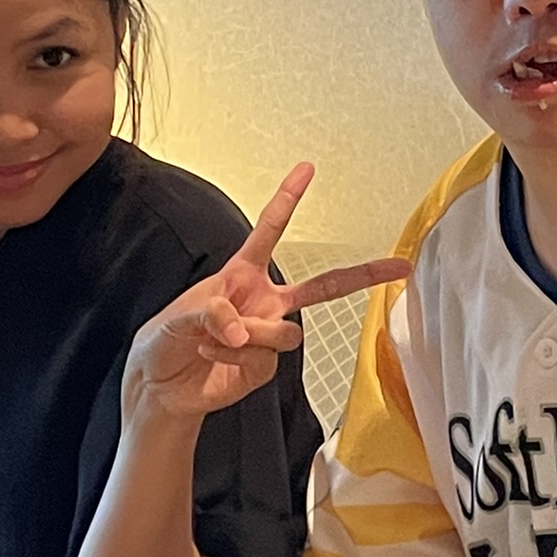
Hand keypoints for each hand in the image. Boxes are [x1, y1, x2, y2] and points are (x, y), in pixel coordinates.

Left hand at [122, 163, 410, 423]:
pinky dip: (233, 357)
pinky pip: (266, 358)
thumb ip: (212, 312)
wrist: (158, 386)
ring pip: (287, 331)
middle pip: (323, 287)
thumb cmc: (163, 341)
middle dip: (363, 276)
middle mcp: (262, 302)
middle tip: (397, 264)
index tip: (306, 169)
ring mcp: (267, 335)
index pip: (270, 232)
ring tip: (218, 340)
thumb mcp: (177, 316)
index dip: (288, 199)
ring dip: (252, 335)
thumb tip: (244, 331)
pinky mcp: (264, 367)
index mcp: (241, 276)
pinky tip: (212, 356)